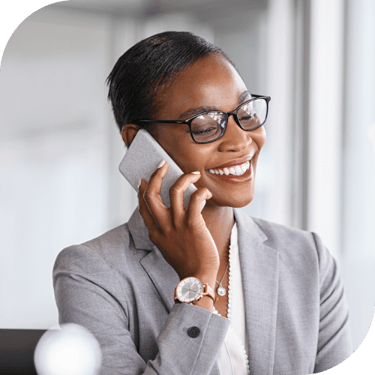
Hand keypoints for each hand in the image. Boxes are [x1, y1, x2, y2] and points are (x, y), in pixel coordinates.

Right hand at [138, 161, 219, 283]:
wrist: (197, 278)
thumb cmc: (186, 262)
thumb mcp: (167, 247)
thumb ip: (165, 231)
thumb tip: (170, 215)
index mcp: (155, 233)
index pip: (143, 207)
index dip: (141, 191)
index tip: (144, 180)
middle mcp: (163, 226)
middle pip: (152, 195)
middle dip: (156, 175)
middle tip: (163, 164)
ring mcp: (177, 224)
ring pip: (174, 191)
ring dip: (184, 178)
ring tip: (193, 174)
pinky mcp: (193, 224)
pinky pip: (195, 200)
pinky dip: (201, 192)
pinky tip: (206, 193)